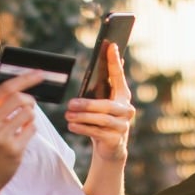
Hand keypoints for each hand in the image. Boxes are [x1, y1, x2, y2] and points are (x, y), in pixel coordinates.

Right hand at [0, 71, 44, 194]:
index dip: (25, 79)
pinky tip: (21, 138)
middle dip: (29, 101)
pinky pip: (32, 129)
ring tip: (21, 126)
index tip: (40, 73)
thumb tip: (20, 86)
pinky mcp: (12, 149)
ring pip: (28, 113)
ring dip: (30, 117)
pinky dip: (30, 130)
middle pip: (19, 98)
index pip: (5, 89)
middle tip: (29, 108)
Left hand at [65, 43, 135, 162]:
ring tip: (67, 116)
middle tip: (70, 103)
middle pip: (106, 104)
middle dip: (87, 104)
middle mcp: (126, 109)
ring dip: (82, 117)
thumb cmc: (102, 121)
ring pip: (101, 119)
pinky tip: (72, 126)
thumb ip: (102, 88)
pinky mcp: (116, 139)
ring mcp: (123, 125)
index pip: (119, 76)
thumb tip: (99, 66)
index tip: (111, 46)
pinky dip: (83, 129)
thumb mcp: (102, 104)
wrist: (110, 148)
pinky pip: (97, 132)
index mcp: (123, 96)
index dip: (115, 61)